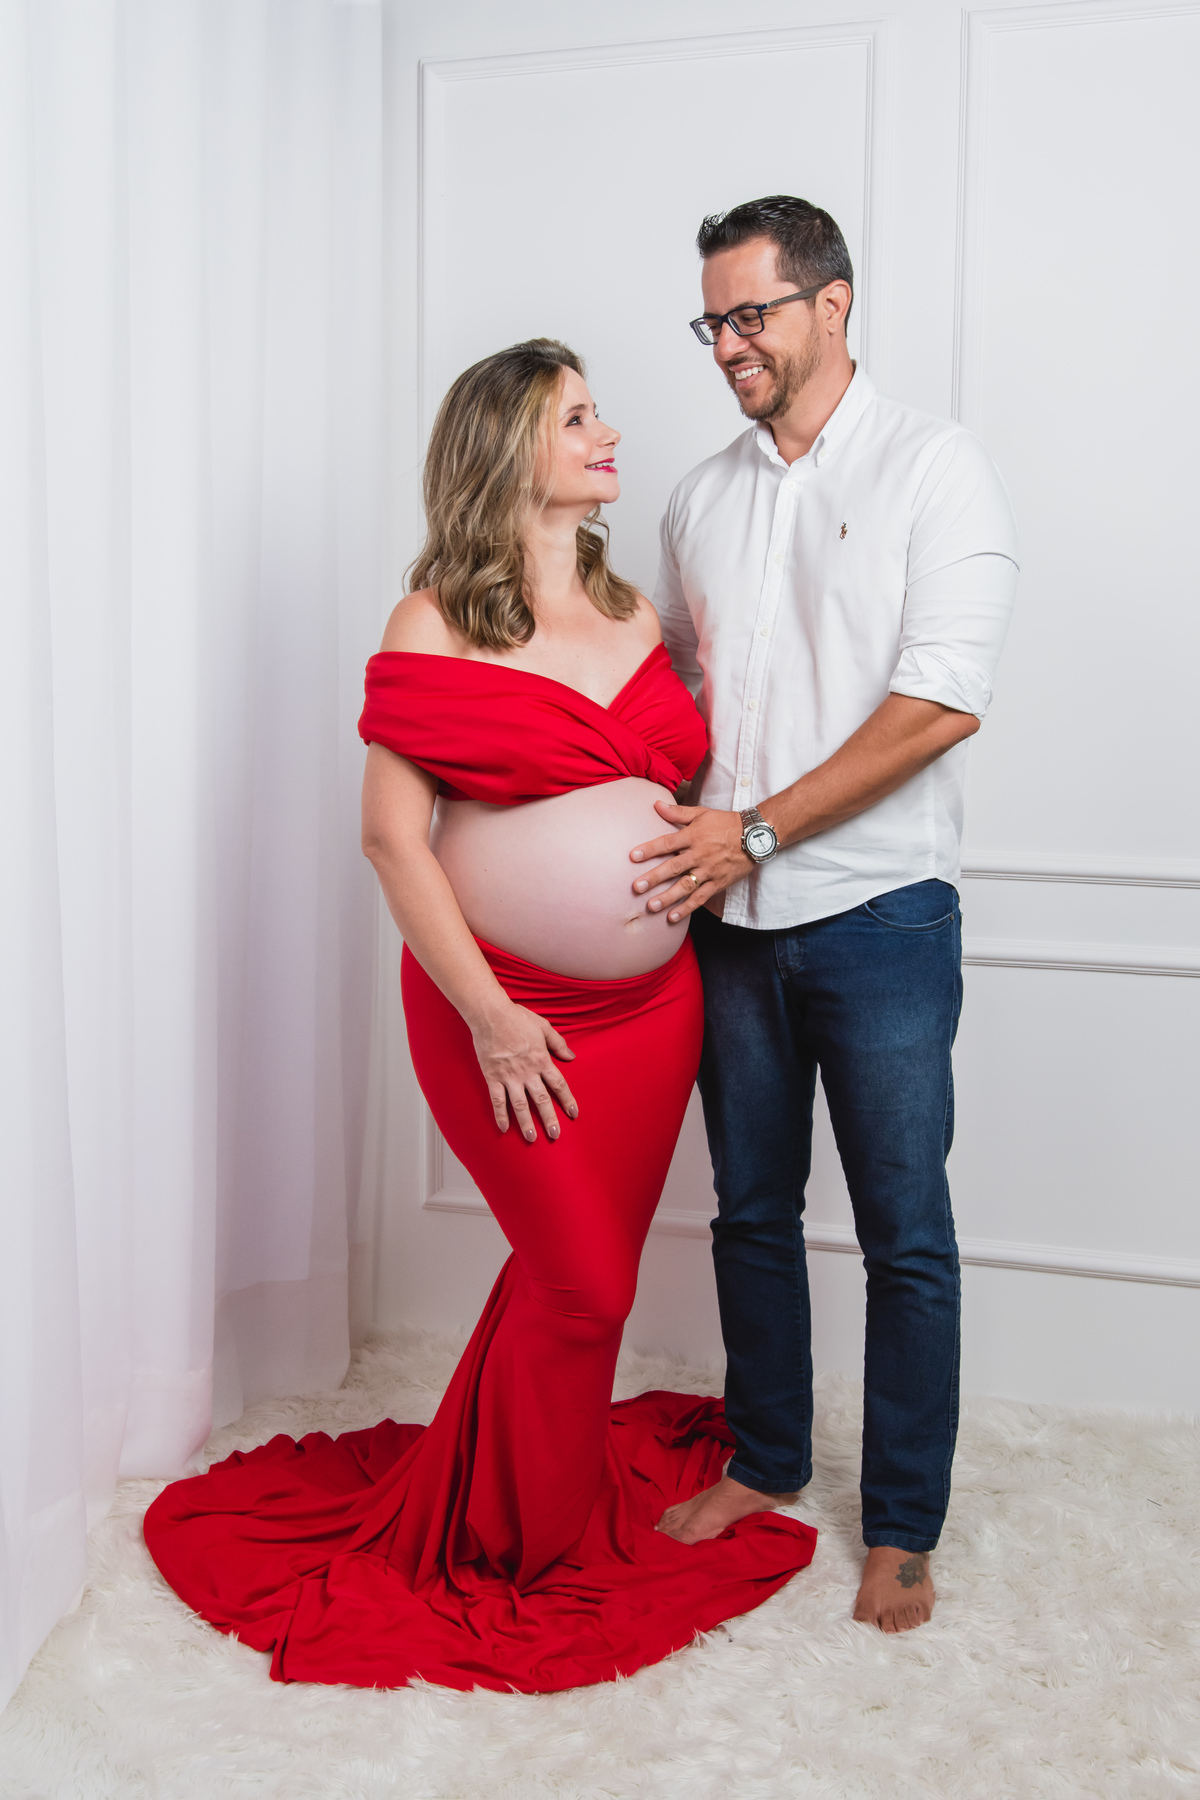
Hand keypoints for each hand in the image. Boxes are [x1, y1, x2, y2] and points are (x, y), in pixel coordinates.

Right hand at [470, 1000, 578, 1141]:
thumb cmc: (517, 1017)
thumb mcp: (544, 1027)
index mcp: (541, 1060)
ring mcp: (509, 1076)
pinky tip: (503, 1128)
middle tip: (555, 1135)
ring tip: (531, 1138)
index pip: (558, 1084)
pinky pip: (497, 1100)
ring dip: (526, 1123)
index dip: (567, 1100)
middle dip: (549, 1118)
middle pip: (541, 1099)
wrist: (490, 1014)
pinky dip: (500, 1115)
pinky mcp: (492, 1076)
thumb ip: (558, 1043)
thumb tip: (572, 1057)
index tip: (573, 1114)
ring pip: (519, 1104)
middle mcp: (527, 1071)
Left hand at [630, 801, 751, 921]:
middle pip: (674, 867)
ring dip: (668, 897)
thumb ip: (678, 812)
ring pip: (686, 886)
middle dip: (654, 878)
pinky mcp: (718, 883)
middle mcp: (699, 854)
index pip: (668, 843)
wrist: (755, 836)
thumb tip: (656, 804)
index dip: (650, 849)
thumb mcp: (702, 813)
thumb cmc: (725, 823)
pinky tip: (672, 917)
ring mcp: (709, 870)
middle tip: (636, 887)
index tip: (633, 856)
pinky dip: (687, 908)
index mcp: (693, 836)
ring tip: (651, 906)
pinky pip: (701, 898)